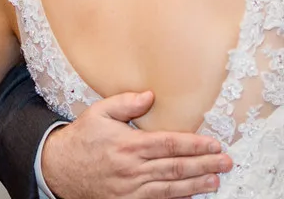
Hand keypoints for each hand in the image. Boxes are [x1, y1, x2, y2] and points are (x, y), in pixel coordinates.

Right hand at [43, 91, 231, 198]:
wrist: (56, 169)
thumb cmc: (83, 137)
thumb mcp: (100, 112)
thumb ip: (126, 102)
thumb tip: (151, 95)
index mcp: (129, 145)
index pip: (170, 144)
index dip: (194, 145)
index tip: (214, 144)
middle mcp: (132, 170)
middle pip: (175, 168)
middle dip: (204, 165)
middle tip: (226, 162)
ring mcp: (129, 191)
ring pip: (169, 189)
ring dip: (195, 186)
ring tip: (216, 181)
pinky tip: (191, 196)